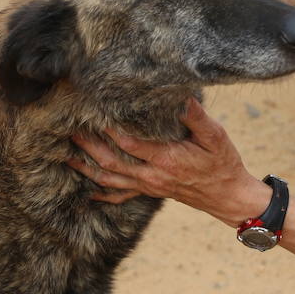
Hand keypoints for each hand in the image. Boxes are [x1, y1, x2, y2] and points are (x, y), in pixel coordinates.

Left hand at [68, 99, 264, 225]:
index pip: (129, 143)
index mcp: (165, 159)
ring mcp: (149, 186)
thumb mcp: (215, 136)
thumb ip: (196, 117)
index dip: (109, 129)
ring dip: (87, 168)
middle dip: (88, 147)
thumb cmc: (223, 163)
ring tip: (67, 156)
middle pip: (111, 162)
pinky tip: (89, 191)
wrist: (227, 196)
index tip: (93, 112)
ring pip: (110, 180)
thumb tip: (180, 97)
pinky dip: (103, 194)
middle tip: (70, 131)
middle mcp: (152, 176)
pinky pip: (121, 195)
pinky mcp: (150, 191)